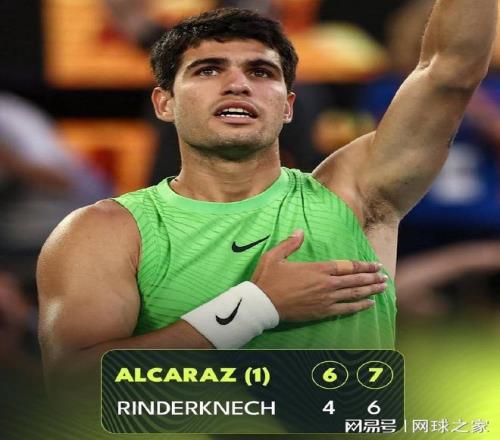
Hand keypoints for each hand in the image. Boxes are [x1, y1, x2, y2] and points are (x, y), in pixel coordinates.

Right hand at [251, 230, 386, 320]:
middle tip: (384, 276)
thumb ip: (289, 243)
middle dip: (372, 277)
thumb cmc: (268, 279)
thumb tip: (299, 231)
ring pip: (354, 294)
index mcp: (318, 268)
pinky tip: (369, 304)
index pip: (347, 265)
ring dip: (370, 290)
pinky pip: (346, 309)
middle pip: (355, 279)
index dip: (363, 265)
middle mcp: (326, 283)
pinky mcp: (322, 312)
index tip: (375, 264)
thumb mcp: (275, 256)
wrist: (262, 304)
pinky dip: (359, 306)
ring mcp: (326, 299)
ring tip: (383, 288)